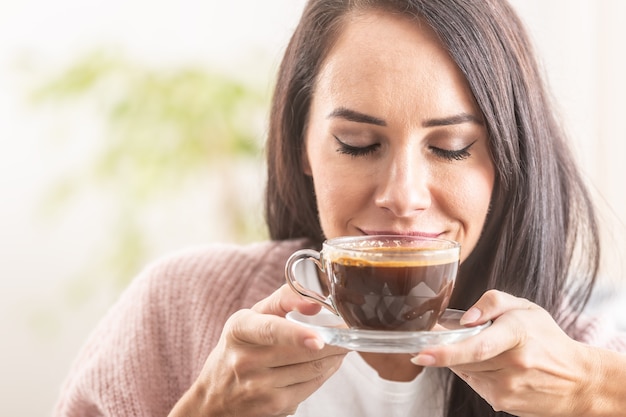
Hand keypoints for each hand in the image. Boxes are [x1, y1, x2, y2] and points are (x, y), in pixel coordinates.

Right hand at [170, 284, 346, 416]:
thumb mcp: (253, 317)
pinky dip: (327, 371)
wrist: (215, 396)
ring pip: (313, 369)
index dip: (296, 335)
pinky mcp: (275, 406)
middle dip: (334, 340)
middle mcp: (245, 360)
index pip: (270, 330)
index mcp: (240, 330)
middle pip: (302, 352)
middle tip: (351, 329)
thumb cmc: (240, 346)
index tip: (319, 338)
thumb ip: (284, 299)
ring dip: (335, 355)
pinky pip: (312, 385)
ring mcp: (259, 387)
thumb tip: (315, 301)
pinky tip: (330, 361)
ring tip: (343, 343)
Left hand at [411, 290, 596, 416]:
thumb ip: (492, 303)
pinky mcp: (502, 403)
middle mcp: (513, 364)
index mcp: (518, 334)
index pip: (476, 346)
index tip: (421, 353)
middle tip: (445, 336)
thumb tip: (466, 320)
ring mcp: (507, 388)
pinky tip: (495, 366)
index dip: (445, 352)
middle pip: (463, 357)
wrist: (578, 381)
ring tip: (490, 350)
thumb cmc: (547, 339)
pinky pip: (473, 383)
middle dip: (448, 347)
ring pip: (465, 370)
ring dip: (465, 358)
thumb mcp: (525, 308)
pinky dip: (475, 372)